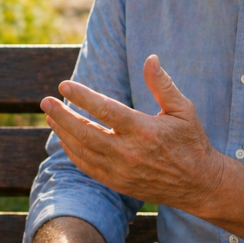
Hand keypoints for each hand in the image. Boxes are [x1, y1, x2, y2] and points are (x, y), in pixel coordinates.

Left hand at [41, 54, 225, 212]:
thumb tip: (150, 58)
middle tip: (45, 101)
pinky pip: (88, 167)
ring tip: (51, 116)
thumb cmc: (191, 141)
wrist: (198, 184)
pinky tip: (65, 138)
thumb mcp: (183, 109)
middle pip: (86, 133)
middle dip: (62, 116)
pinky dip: (73, 152)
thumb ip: (163, 84)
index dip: (83, 97)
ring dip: (64, 133)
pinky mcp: (118, 183)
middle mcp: (129, 153)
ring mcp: (121, 171)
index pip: (106, 111)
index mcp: (144, 131)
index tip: (64, 86)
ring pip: (83, 151)